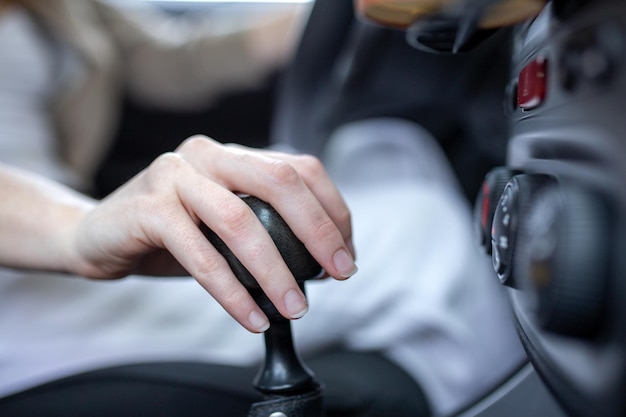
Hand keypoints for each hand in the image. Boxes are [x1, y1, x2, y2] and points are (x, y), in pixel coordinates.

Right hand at [71, 136, 355, 331]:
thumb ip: (266, 226)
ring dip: (276, 270)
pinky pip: (199, 255)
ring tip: (295, 306)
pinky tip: (251, 316)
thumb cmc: (169, 233)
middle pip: (280, 181)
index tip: (346, 253)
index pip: (300, 169)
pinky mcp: (148, 208)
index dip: (332, 210)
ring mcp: (174, 176)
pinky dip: (231, 291)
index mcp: (233, 155)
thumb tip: (323, 261)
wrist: (97, 235)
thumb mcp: (224, 223)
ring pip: (239, 220)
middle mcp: (207, 154)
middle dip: (319, 230)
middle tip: (339, 273)